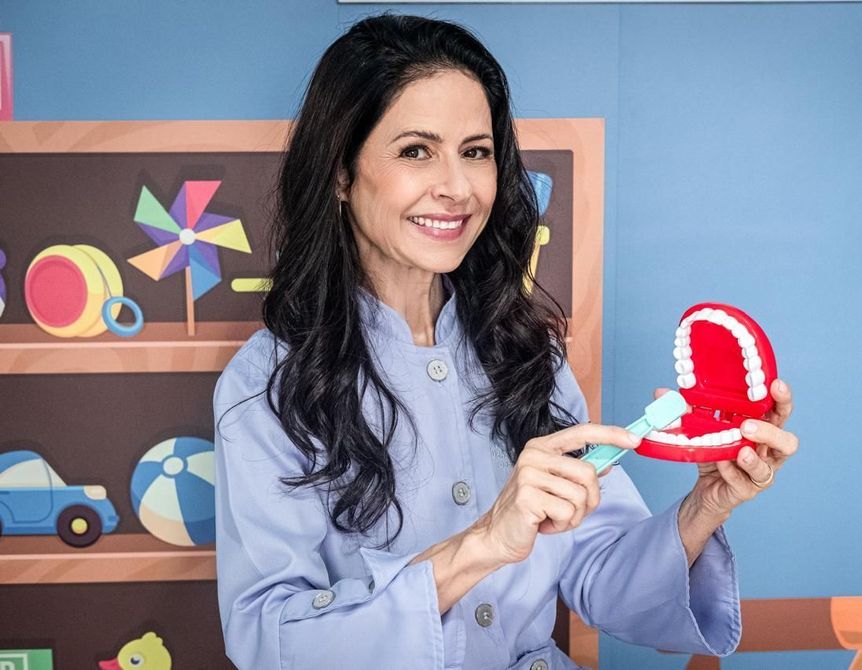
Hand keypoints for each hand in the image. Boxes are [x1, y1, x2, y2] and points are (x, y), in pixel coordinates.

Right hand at [473, 423, 640, 564]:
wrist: (498, 535)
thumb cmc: (530, 510)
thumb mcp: (554, 486)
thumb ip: (576, 472)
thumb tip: (608, 465)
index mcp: (541, 447)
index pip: (582, 432)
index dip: (610, 434)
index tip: (634, 439)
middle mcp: (533, 455)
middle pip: (588, 473)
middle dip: (590, 500)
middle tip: (571, 511)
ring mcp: (528, 475)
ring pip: (580, 496)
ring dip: (573, 516)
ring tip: (552, 517)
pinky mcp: (527, 497)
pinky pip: (567, 512)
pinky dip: (562, 525)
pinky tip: (544, 524)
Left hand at [689, 378, 797, 517]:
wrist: (706, 488)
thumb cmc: (714, 452)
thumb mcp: (697, 427)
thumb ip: (683, 409)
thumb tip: (661, 393)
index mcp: (762, 429)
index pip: (780, 412)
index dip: (782, 399)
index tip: (775, 384)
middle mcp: (767, 452)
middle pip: (787, 442)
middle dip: (771, 432)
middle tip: (748, 425)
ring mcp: (759, 472)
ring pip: (768, 467)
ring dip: (753, 458)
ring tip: (740, 450)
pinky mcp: (746, 489)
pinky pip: (743, 482)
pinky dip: (730, 471)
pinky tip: (721, 463)